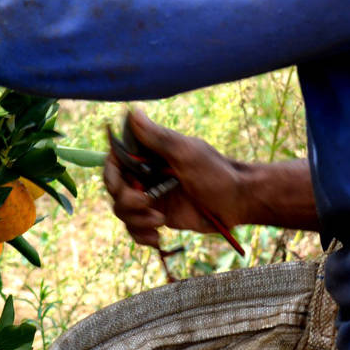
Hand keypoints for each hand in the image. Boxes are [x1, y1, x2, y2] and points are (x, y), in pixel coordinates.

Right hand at [103, 110, 248, 247]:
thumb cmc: (217, 173)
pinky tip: (158, 237)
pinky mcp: (157, 217)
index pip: (114, 162)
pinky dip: (141, 236)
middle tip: (146, 202)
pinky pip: (135, 229)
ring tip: (160, 220)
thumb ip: (158, 137)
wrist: (238, 203)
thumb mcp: (187, 153)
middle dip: (126, 201)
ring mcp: (150, 198)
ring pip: (122, 212)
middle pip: (114, 191)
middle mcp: (145, 176)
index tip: (121, 185)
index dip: (111, 176)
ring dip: (136, 220)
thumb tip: (133, 112)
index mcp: (149, 156)